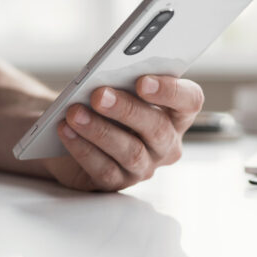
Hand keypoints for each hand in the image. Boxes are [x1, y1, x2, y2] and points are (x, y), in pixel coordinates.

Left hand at [44, 76, 203, 191]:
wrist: (72, 126)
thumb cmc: (103, 98)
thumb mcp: (116, 83)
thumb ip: (122, 77)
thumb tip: (108, 74)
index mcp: (176, 112)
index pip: (190, 100)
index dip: (170, 91)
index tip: (143, 81)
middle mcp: (166, 143)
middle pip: (157, 128)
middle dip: (126, 110)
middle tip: (99, 94)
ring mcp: (145, 166)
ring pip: (130, 151)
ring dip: (99, 130)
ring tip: (75, 112)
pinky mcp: (118, 182)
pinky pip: (104, 169)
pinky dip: (83, 148)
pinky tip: (66, 131)